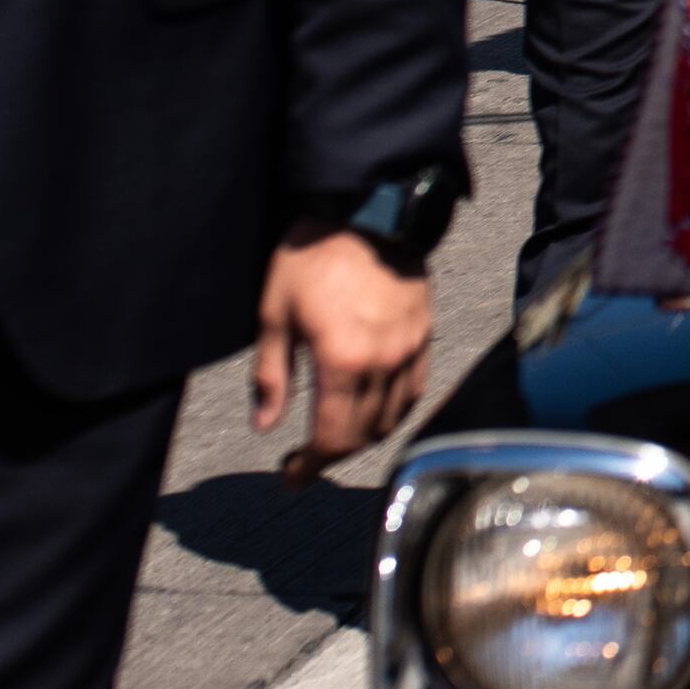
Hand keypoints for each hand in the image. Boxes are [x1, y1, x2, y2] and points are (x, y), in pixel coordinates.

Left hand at [254, 229, 432, 475]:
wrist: (368, 211)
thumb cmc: (313, 256)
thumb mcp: (275, 313)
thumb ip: (272, 375)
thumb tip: (265, 425)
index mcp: (342, 360)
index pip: (333, 437)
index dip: (310, 466)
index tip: (291, 478)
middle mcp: (383, 362)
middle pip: (363, 434)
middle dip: (331, 456)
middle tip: (303, 460)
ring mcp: (409, 349)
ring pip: (392, 418)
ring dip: (362, 436)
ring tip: (335, 434)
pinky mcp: (424, 334)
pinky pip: (415, 390)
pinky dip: (394, 411)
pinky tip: (373, 410)